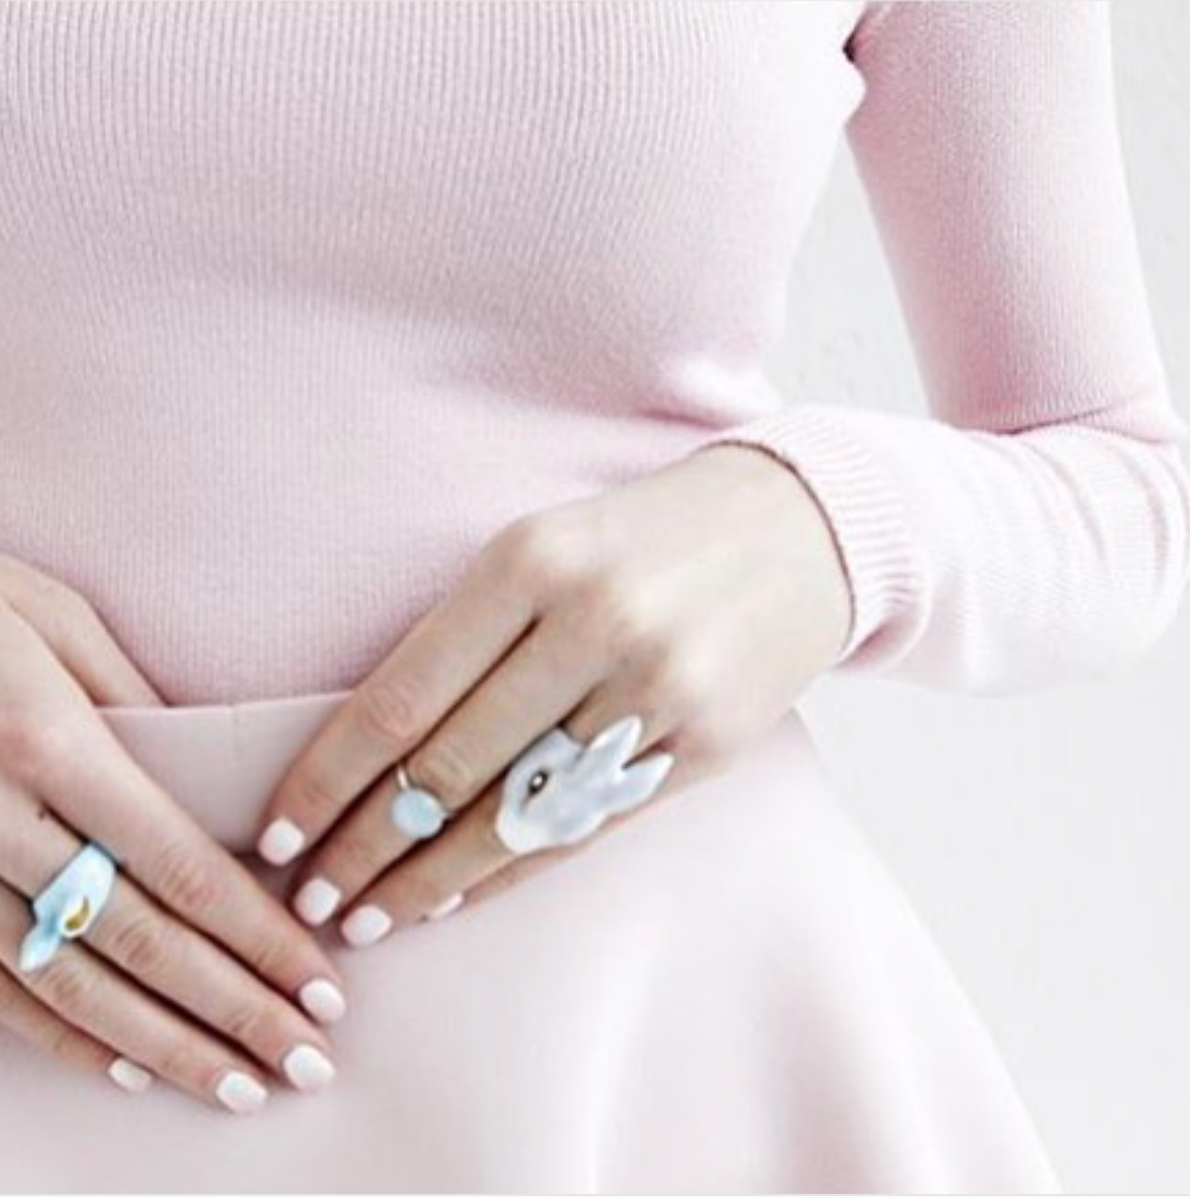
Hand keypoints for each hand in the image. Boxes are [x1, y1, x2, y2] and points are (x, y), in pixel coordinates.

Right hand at [0, 553, 346, 1112]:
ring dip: (162, 1047)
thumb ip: (136, 703)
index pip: (183, 868)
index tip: (320, 986)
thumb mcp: (60, 623)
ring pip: (69, 985)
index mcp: (53, 747)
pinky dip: (61, 1039)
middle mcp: (1, 822)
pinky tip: (128, 1069)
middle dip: (232, 1012)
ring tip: (237, 1087)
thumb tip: (206, 781)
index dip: (257, 938)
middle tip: (306, 1063)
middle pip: (140, 941)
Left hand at [255, 444, 850, 942]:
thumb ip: (469, 634)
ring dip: (431, 877)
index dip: (330, 777)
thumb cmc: (642, 538)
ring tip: (372, 917)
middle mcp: (592, 625)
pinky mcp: (705, 745)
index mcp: (531, 561)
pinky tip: (460, 897)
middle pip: (450, 765)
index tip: (280, 833)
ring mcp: (657, 690)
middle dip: (366, 846)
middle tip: (310, 899)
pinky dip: (513, 870)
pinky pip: (588, 827)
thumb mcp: (545, 545)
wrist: (796, 532)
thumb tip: (379, 750)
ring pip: (517, 812)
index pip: (402, 695)